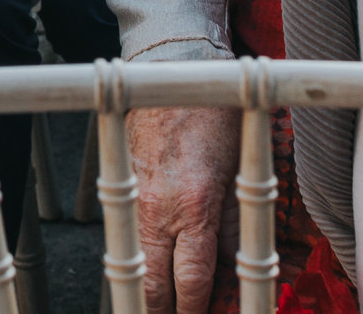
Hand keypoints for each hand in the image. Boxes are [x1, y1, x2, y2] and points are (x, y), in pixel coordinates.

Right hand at [131, 107, 238, 313]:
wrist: (171, 72)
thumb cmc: (212, 114)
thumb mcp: (238, 171)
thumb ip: (235, 224)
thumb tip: (235, 266)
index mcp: (195, 208)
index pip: (190, 283)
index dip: (195, 311)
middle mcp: (160, 210)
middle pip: (151, 286)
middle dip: (163, 310)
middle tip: (178, 313)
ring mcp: (137, 200)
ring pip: (133, 265)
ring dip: (148, 288)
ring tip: (163, 301)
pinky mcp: (125, 187)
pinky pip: (129, 234)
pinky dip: (140, 254)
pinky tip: (153, 261)